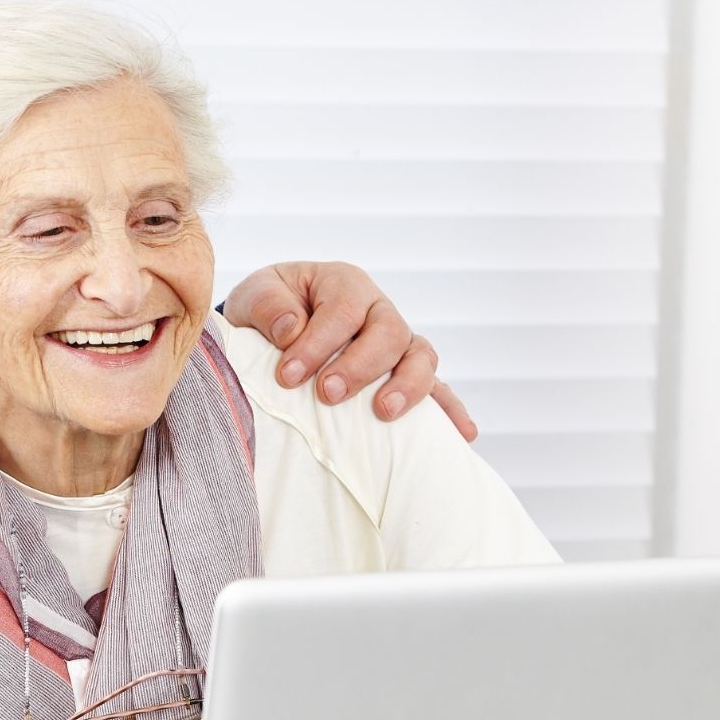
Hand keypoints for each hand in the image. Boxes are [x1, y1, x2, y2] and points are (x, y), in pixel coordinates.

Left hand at [223, 261, 476, 438]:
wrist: (275, 326)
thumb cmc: (270, 309)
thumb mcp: (256, 294)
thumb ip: (268, 305)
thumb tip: (291, 329)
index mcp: (344, 285)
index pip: (343, 310)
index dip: (318, 343)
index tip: (289, 375)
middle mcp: (378, 310)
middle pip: (389, 332)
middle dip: (360, 366)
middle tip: (328, 394)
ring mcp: (397, 343)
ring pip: (420, 357)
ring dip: (407, 386)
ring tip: (383, 413)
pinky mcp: (405, 374)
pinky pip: (437, 389)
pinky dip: (450, 409)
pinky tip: (462, 434)